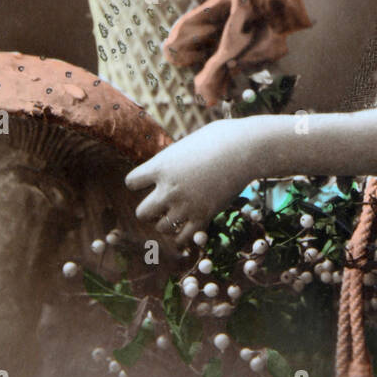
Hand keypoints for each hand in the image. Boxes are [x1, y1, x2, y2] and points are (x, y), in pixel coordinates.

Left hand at [124, 117, 258, 248]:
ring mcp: (185, 205)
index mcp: (161, 165)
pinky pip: (182, 238)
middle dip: (150, 210)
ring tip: (180, 214)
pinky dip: (183, 235)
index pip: (131, 182)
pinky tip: (190, 225)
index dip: (139, 182)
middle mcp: (168, 188)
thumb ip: (175, 160)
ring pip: (161, 227)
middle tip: (163, 204)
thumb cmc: (220, 138)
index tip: (152, 180)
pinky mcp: (202, 217)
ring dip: (167, 222)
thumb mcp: (189, 144)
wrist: (245, 149)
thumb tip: (173, 166)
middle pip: (141, 213)